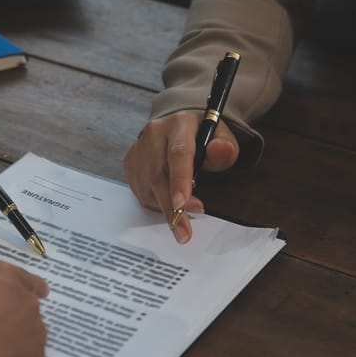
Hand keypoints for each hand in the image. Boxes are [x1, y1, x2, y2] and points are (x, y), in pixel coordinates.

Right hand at [123, 110, 239, 243]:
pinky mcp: (131, 162)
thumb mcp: (223, 137)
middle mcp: (155, 133)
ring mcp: (139, 148)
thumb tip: (219, 152)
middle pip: (158, 175)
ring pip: (147, 187)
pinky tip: (168, 203)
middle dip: (171, 208)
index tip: (181, 206)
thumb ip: (225, 148)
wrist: (179, 125)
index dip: (179, 182)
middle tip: (183, 232)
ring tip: (181, 218)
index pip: (178, 154)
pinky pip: (140, 191)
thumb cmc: (203, 136)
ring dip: (164, 208)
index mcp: (179, 124)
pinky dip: (154, 203)